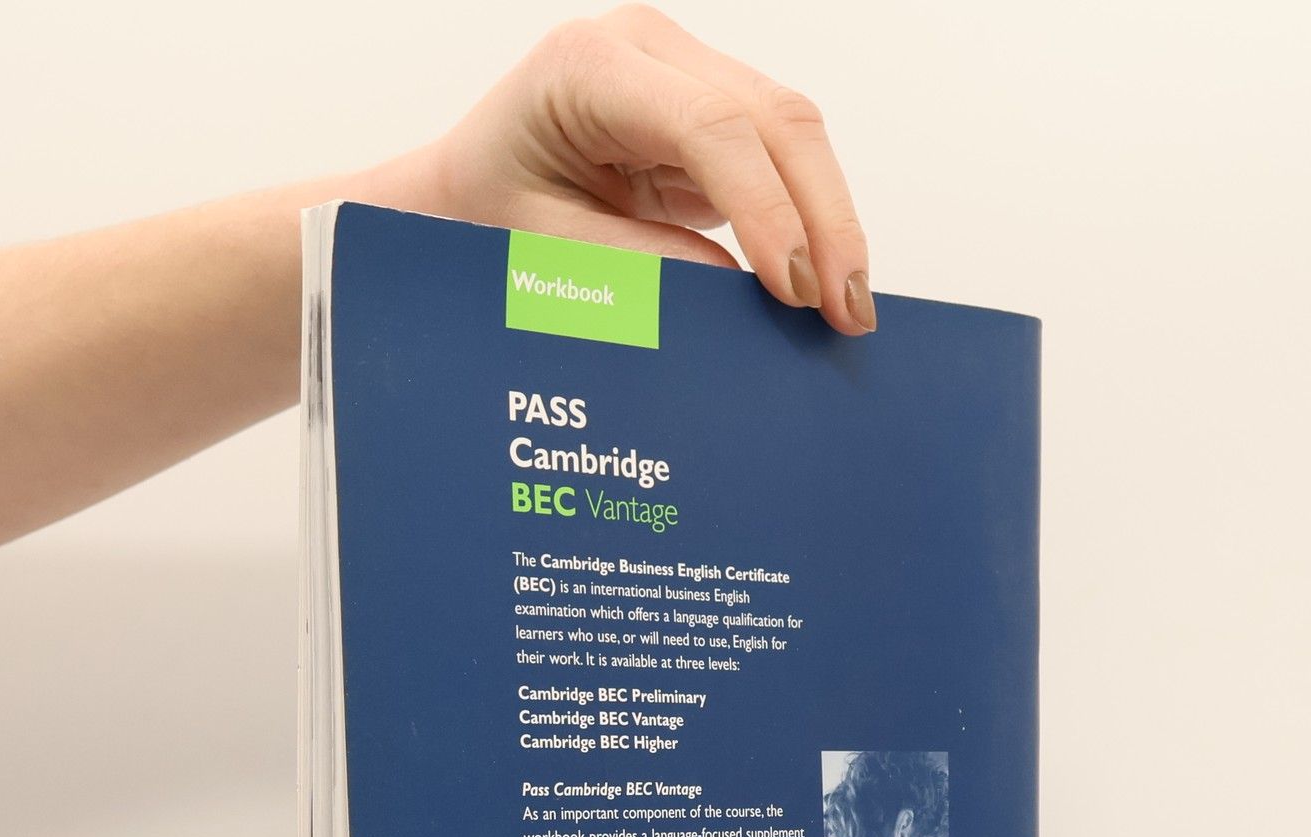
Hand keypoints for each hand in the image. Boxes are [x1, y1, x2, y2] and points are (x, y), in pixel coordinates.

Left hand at [398, 6, 874, 333]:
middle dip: (824, 219)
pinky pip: (779, 160)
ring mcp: (686, 74)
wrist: (461, 194)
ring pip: (793, 133)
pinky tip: (824, 281)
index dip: (767, 209)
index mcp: (592, 66)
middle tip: (849, 311)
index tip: (795, 289)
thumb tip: (736, 291)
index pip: (711, 126)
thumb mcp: (543, 251)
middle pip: (773, 118)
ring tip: (849, 308)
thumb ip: (635, 266)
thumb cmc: (484, 216)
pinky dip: (809, 221)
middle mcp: (650, 50)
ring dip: (831, 222)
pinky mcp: (709, 113)